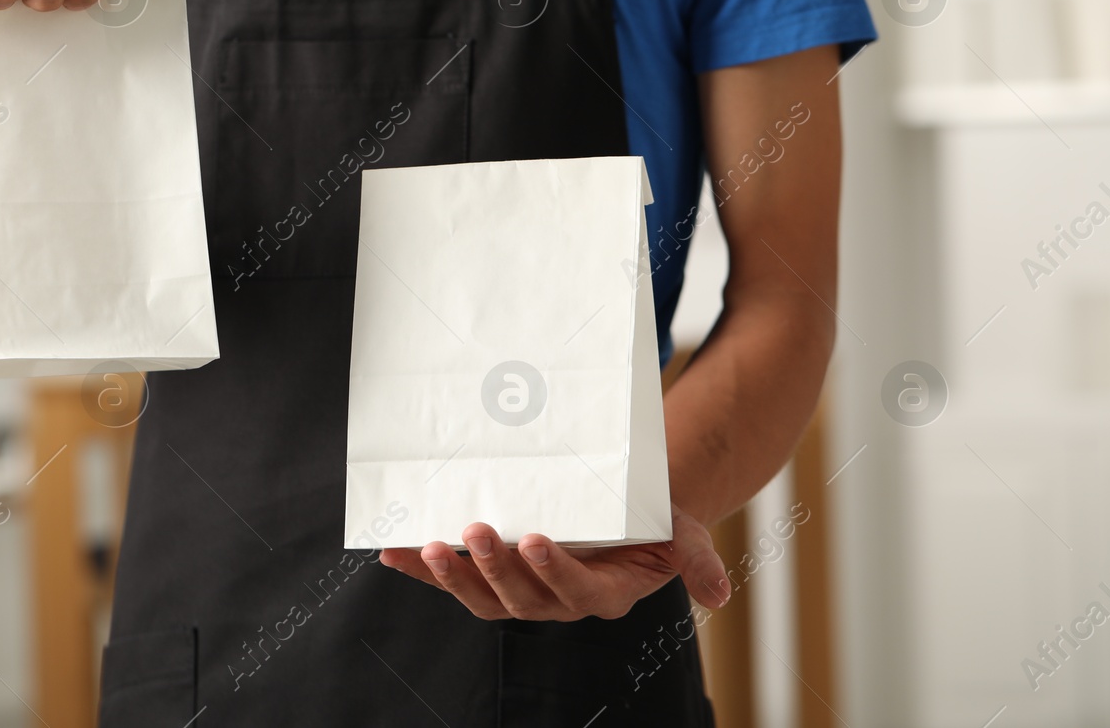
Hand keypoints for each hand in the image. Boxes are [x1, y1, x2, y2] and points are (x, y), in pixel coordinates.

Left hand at [378, 504, 729, 620]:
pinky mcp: (486, 574)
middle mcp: (554, 599)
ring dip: (452, 574)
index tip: (535, 540)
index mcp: (600, 593)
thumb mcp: (682, 533)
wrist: (618, 511)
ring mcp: (517, 590)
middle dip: (495, 568)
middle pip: (519, 598)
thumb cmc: (649, 522)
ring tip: (431, 544)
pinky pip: (451, 577)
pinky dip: (419, 568)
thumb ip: (695, 559)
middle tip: (478, 530)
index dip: (552, 571)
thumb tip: (719, 595)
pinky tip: (390, 552)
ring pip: (481, 596)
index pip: (574, 591)